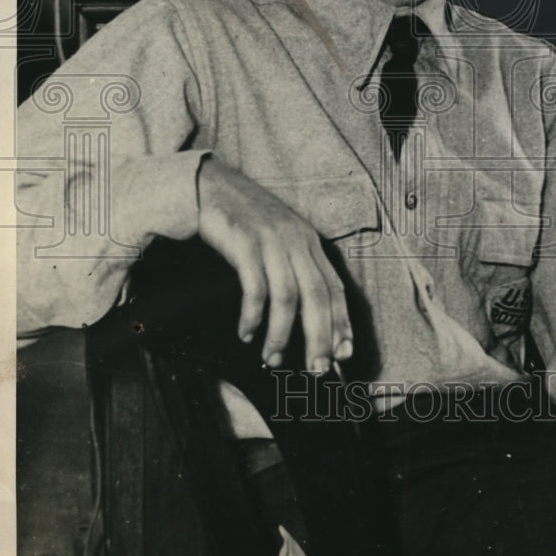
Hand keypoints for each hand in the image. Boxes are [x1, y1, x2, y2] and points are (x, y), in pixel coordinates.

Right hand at [197, 155, 352, 373]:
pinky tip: (247, 333)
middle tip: (316, 369)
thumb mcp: (280, 239)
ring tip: (273, 358)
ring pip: (287, 296)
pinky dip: (253, 315)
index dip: (341, 322)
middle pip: (317, 296)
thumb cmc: (246, 219)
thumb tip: (306, 315)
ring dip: (281, 334)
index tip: (343, 354)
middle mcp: (296, 241)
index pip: (335, 287)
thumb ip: (295, 269)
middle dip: (319, 336)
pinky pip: (255, 286)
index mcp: (309, 242)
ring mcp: (271, 240)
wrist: (212, 186)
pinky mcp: (245, 242)